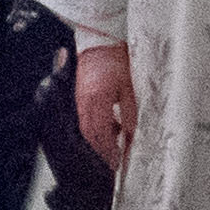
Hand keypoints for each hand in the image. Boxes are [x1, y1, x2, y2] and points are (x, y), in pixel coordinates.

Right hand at [75, 41, 137, 170]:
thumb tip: (130, 133)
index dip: (107, 151)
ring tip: (108, 152)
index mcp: (98, 101)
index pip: (101, 134)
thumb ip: (129, 112)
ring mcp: (80, 101)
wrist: (98, 44)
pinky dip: (93, 131)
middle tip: (110, 165)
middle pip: (90, 135)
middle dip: (100, 152)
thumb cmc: (115, 63)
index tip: (115, 163)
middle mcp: (85, 103)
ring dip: (95, 143)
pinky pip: (84, 119)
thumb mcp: (128, 88)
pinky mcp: (79, 97)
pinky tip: (104, 133)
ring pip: (85, 129)